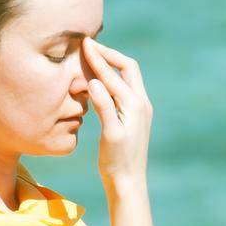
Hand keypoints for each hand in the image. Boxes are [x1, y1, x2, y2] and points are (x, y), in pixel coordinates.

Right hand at [80, 36, 152, 189]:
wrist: (128, 182)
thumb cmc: (117, 161)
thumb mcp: (110, 134)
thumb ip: (104, 106)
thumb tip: (94, 81)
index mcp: (135, 104)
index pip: (115, 73)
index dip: (98, 57)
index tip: (84, 43)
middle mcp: (141, 103)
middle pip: (127, 67)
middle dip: (109, 55)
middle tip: (90, 46)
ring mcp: (139, 109)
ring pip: (126, 78)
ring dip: (110, 66)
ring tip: (92, 58)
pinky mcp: (134, 116)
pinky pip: (123, 89)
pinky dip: (110, 79)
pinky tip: (97, 81)